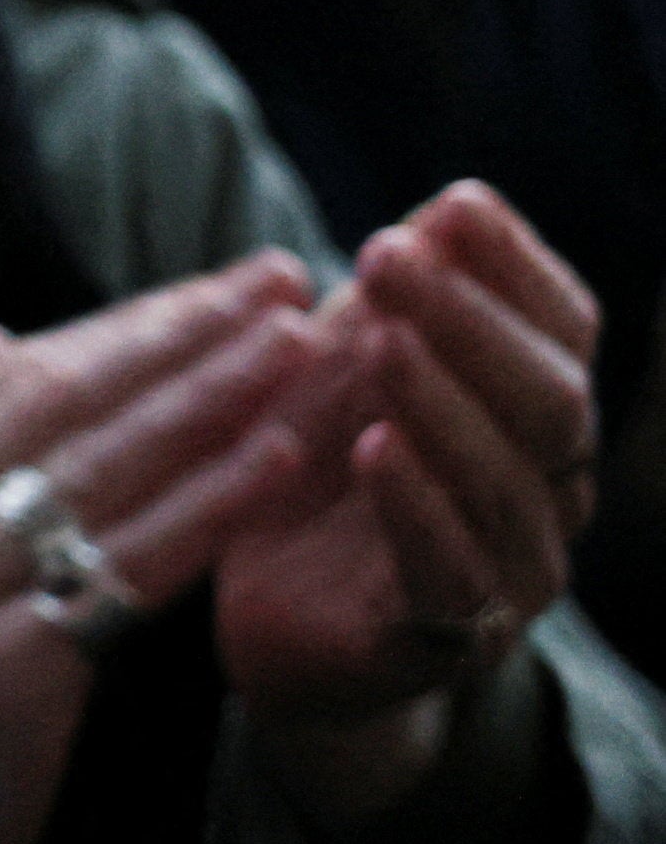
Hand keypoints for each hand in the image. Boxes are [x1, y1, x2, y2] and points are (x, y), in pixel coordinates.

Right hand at [0, 254, 335, 843]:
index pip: (14, 375)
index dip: (130, 321)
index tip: (229, 283)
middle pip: (57, 402)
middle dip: (182, 333)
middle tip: (286, 276)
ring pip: (97, 472)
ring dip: (212, 398)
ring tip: (304, 346)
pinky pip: (121, 569)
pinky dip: (206, 506)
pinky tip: (277, 460)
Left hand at [219, 186, 602, 829]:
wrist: (278, 627)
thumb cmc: (316, 480)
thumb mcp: (339, 377)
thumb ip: (391, 308)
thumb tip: (447, 209)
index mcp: (532, 418)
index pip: (564, 333)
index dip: (518, 268)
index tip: (456, 204)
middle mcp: (548, 492)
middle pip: (551, 400)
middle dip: (470, 319)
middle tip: (385, 253)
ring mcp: (510, 570)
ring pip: (504, 482)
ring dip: (441, 403)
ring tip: (380, 341)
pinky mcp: (446, 639)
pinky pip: (449, 572)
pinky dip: (415, 507)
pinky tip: (374, 449)